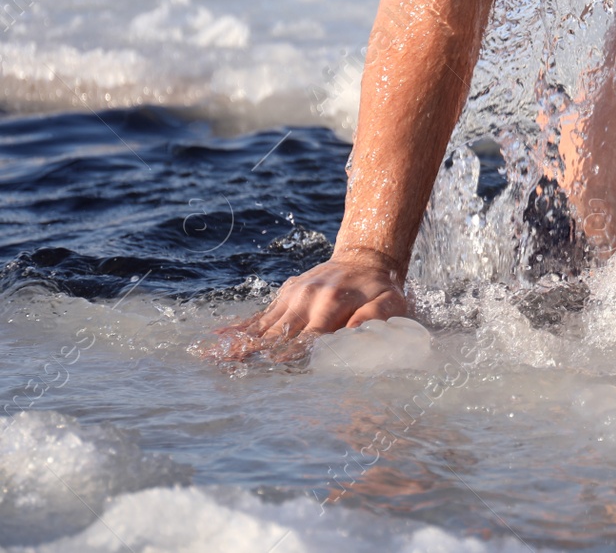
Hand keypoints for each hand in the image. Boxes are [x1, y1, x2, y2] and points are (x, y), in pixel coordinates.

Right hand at [208, 250, 408, 361]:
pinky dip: (238, 329)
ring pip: (262, 326)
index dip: (291, 354)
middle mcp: (306, 300)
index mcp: (331, 304)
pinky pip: (258, 316)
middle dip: (254, 353)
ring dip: (238, 344)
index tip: (272, 369)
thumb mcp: (390, 303)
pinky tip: (216, 340)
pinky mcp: (284, 296)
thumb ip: (374, 319)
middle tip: (227, 372)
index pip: (308, 337)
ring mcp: (291, 297)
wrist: (365, 258)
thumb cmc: (381, 288)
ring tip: (212, 359)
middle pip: (277, 334)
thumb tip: (354, 335)